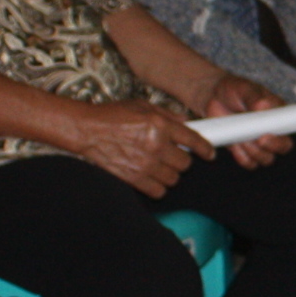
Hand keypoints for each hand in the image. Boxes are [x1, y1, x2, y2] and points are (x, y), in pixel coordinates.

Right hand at [67, 98, 211, 196]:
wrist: (86, 130)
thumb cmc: (112, 115)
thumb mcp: (142, 106)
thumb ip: (168, 115)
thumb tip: (187, 123)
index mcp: (160, 124)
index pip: (194, 139)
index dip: (205, 148)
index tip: (209, 153)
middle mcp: (156, 145)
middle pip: (185, 163)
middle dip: (181, 159)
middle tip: (171, 155)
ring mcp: (146, 164)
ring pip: (174, 178)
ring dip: (169, 174)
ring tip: (158, 165)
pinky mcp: (134, 179)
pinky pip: (159, 191)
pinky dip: (158, 187)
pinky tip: (151, 178)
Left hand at [196, 74, 293, 166]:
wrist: (213, 97)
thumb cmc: (234, 89)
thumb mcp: (244, 88)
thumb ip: (254, 97)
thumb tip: (263, 107)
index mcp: (278, 113)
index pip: (291, 129)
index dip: (283, 135)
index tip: (267, 133)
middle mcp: (273, 130)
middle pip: (283, 147)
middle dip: (271, 147)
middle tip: (258, 139)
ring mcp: (259, 142)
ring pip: (266, 158)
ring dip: (254, 151)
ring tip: (240, 137)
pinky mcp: (245, 150)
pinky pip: (249, 162)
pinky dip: (242, 157)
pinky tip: (234, 145)